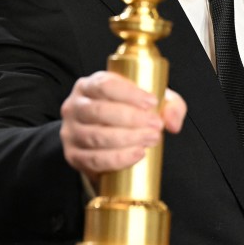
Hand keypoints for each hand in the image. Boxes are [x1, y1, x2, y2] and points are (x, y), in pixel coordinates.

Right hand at [60, 71, 186, 184]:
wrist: (105, 141)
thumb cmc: (129, 113)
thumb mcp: (149, 102)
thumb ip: (169, 105)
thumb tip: (172, 122)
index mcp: (90, 85)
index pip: (105, 85)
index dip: (129, 93)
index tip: (153, 102)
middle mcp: (75, 106)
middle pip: (100, 111)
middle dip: (132, 119)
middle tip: (157, 125)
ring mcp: (71, 132)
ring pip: (96, 136)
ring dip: (127, 139)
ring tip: (152, 139)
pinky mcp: (73, 156)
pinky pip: (94, 159)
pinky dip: (117, 158)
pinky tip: (137, 154)